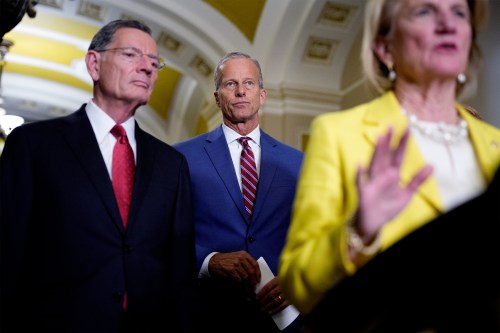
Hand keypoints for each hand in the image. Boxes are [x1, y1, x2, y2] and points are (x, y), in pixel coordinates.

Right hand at [208, 251, 259, 289]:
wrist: (213, 261)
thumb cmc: (226, 260)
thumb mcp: (237, 257)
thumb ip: (246, 263)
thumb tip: (254, 276)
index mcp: (244, 254)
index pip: (255, 264)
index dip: (258, 274)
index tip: (258, 281)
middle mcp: (241, 258)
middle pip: (251, 272)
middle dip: (253, 281)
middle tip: (253, 288)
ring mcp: (236, 264)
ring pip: (246, 277)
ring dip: (247, 286)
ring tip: (248, 291)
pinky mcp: (231, 270)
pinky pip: (239, 280)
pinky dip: (241, 286)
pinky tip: (241, 289)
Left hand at [256, 276, 288, 315]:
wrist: (303, 278)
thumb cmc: (291, 277)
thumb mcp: (282, 276)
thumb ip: (275, 282)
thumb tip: (265, 290)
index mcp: (279, 279)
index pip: (268, 287)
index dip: (261, 293)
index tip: (256, 297)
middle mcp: (283, 286)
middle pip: (270, 295)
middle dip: (263, 300)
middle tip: (258, 305)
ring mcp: (288, 293)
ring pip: (275, 301)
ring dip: (267, 306)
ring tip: (262, 309)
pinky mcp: (292, 300)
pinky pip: (282, 306)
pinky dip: (275, 310)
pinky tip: (270, 312)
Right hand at [354, 127, 432, 242]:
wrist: (373, 224)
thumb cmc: (387, 208)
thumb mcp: (407, 194)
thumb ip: (417, 180)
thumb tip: (432, 165)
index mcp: (392, 175)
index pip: (398, 156)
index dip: (403, 143)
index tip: (408, 129)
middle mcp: (382, 175)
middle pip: (386, 156)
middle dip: (388, 142)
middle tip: (391, 126)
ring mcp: (372, 183)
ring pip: (375, 164)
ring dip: (377, 152)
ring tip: (379, 138)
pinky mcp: (364, 193)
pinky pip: (360, 183)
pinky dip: (359, 175)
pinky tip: (359, 166)